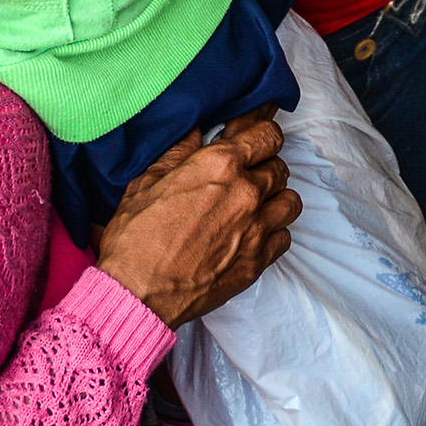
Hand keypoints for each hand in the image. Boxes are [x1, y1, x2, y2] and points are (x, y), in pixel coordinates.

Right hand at [96, 117, 299, 325]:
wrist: (137, 293)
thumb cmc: (135, 237)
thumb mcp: (146, 182)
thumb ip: (178, 152)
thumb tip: (196, 132)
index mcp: (221, 164)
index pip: (266, 134)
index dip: (261, 133)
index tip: (255, 138)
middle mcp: (247, 192)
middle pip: (279, 166)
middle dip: (264, 165)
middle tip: (246, 174)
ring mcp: (256, 228)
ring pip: (290, 200)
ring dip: (275, 197)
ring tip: (256, 203)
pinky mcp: (257, 262)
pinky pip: (285, 237)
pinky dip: (274, 232)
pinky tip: (255, 233)